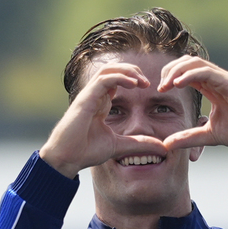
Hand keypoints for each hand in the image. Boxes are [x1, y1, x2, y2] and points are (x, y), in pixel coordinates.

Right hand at [38, 63, 169, 177]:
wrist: (66, 159)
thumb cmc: (85, 151)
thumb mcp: (119, 146)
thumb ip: (138, 144)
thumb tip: (161, 147)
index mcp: (100, 103)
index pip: (116, 79)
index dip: (133, 79)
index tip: (148, 88)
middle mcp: (94, 95)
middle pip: (113, 69)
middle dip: (132, 71)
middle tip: (147, 83)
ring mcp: (89, 95)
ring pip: (108, 70)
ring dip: (127, 71)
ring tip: (141, 81)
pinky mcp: (85, 99)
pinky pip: (104, 79)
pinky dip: (119, 77)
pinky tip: (133, 84)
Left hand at [156, 57, 227, 151]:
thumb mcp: (209, 135)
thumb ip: (189, 137)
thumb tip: (166, 144)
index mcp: (211, 87)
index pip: (185, 72)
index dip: (169, 76)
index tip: (158, 90)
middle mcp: (216, 79)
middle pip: (187, 62)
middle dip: (170, 70)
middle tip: (159, 86)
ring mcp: (223, 79)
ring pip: (195, 63)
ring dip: (177, 70)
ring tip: (166, 84)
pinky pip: (207, 72)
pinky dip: (190, 75)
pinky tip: (178, 83)